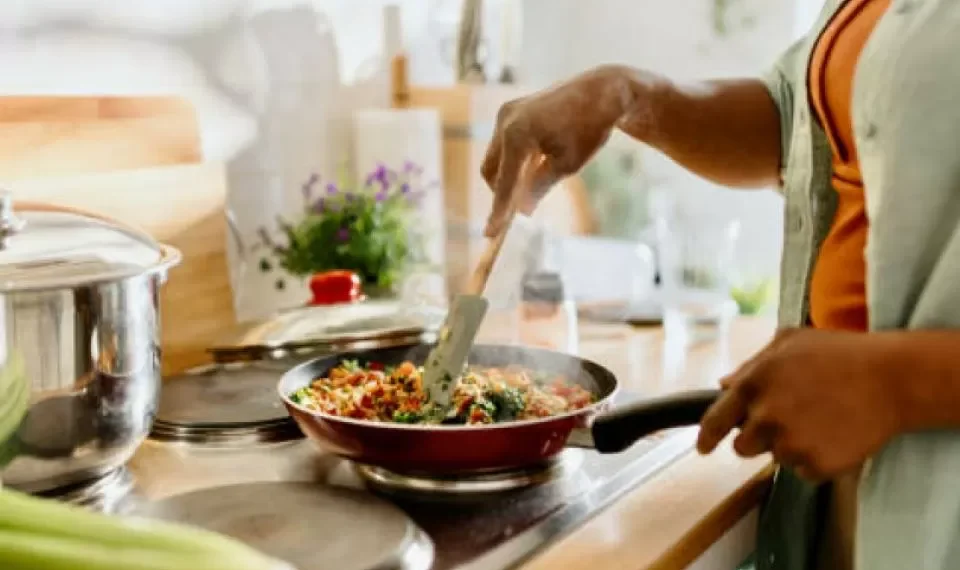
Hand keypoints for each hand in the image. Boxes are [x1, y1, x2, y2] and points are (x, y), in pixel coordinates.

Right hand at [481, 65, 644, 236]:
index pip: (505, 183)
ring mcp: (506, 113)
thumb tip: (521, 211)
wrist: (601, 91)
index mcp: (518, 136)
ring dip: (508, 175)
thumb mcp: (567, 166)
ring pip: (495, 157)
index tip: (491, 234)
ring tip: (534, 182)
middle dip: (501, 191)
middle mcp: (505, 122)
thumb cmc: (588, 129)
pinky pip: (503, 143)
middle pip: (491, 170)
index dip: (498, 211)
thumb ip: (539, 188)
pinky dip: (514, 159)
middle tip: (517, 211)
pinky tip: (536, 163)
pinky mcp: (511, 110)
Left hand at [696, 328, 902, 480]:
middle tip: (788, 420)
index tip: (703, 448)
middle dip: (758, 437)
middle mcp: (766, 416)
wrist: (891, 378)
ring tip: (819, 420)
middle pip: (743, 447)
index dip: (706, 437)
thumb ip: (751, 365)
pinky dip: (815, 459)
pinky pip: (804, 472)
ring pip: (776, 458)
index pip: (715, 420)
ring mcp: (791, 443)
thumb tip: (724, 385)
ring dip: (790, 446)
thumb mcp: (790, 342)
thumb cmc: (840, 353)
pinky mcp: (816, 465)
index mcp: (753, 384)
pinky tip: (834, 434)